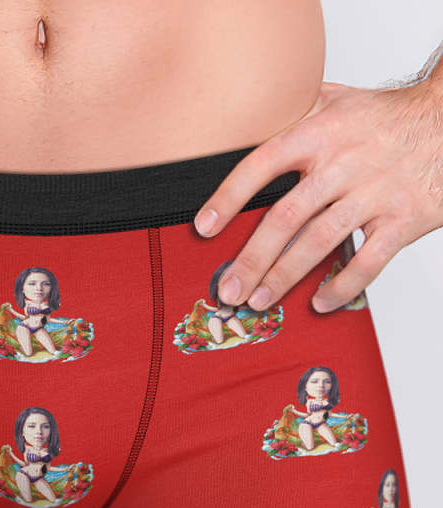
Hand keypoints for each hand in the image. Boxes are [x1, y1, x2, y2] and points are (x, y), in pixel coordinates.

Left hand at [192, 80, 442, 311]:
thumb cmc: (388, 117)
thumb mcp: (339, 101)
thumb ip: (295, 113)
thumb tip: (250, 119)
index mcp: (319, 133)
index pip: (261, 165)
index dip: (229, 198)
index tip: (203, 228)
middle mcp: (344, 163)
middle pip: (285, 217)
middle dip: (251, 260)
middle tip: (228, 290)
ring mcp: (375, 193)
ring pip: (319, 242)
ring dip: (284, 277)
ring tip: (258, 301)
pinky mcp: (405, 218)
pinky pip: (368, 261)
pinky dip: (342, 286)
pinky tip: (318, 303)